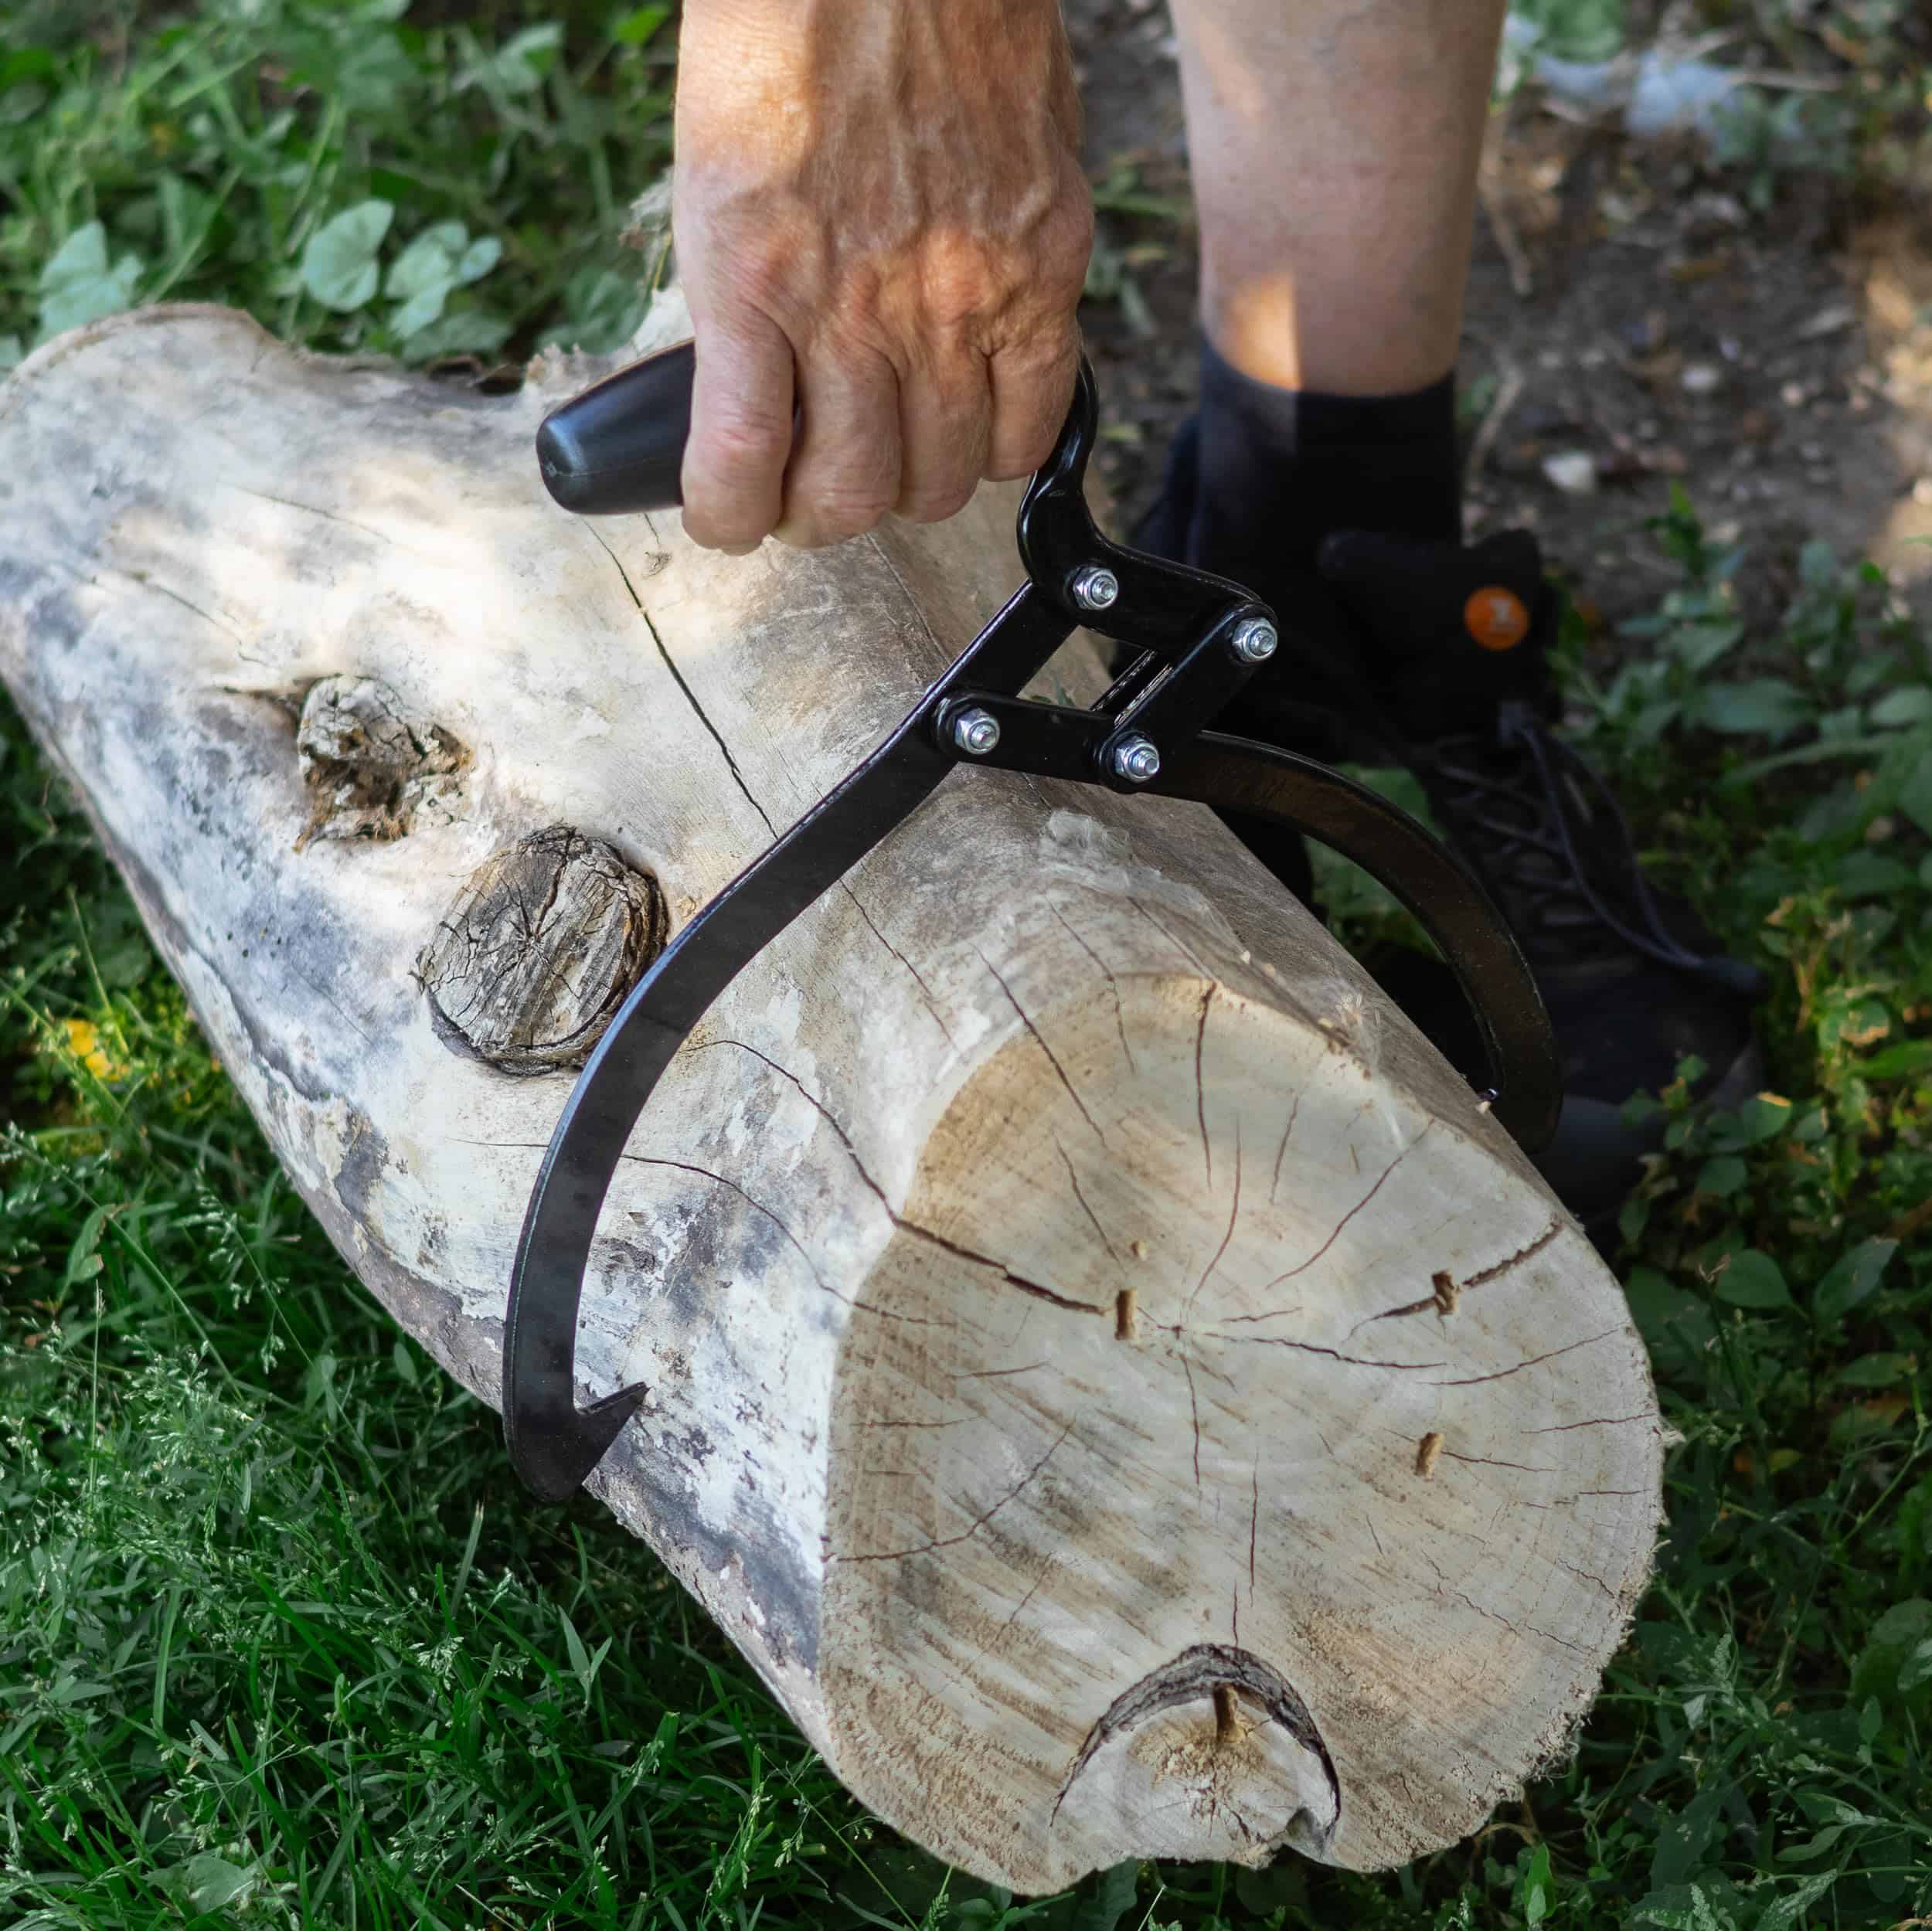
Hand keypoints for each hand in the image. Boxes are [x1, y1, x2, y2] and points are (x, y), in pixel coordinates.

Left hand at [671, 0, 1092, 552]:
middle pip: (849, 498)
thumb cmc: (789, 32)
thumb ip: (741, 297)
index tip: (731, 515)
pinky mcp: (1042, 271)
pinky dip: (999, 451)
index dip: (728, 519)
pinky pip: (1032, 426)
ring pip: (941, 481)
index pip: (736, 472)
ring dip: (906, 488)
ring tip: (892, 454)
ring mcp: (959, 294)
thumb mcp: (715, 175)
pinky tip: (973, 419)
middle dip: (817, 514)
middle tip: (811, 489)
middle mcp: (858, 305)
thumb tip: (761, 395)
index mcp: (751, 276)